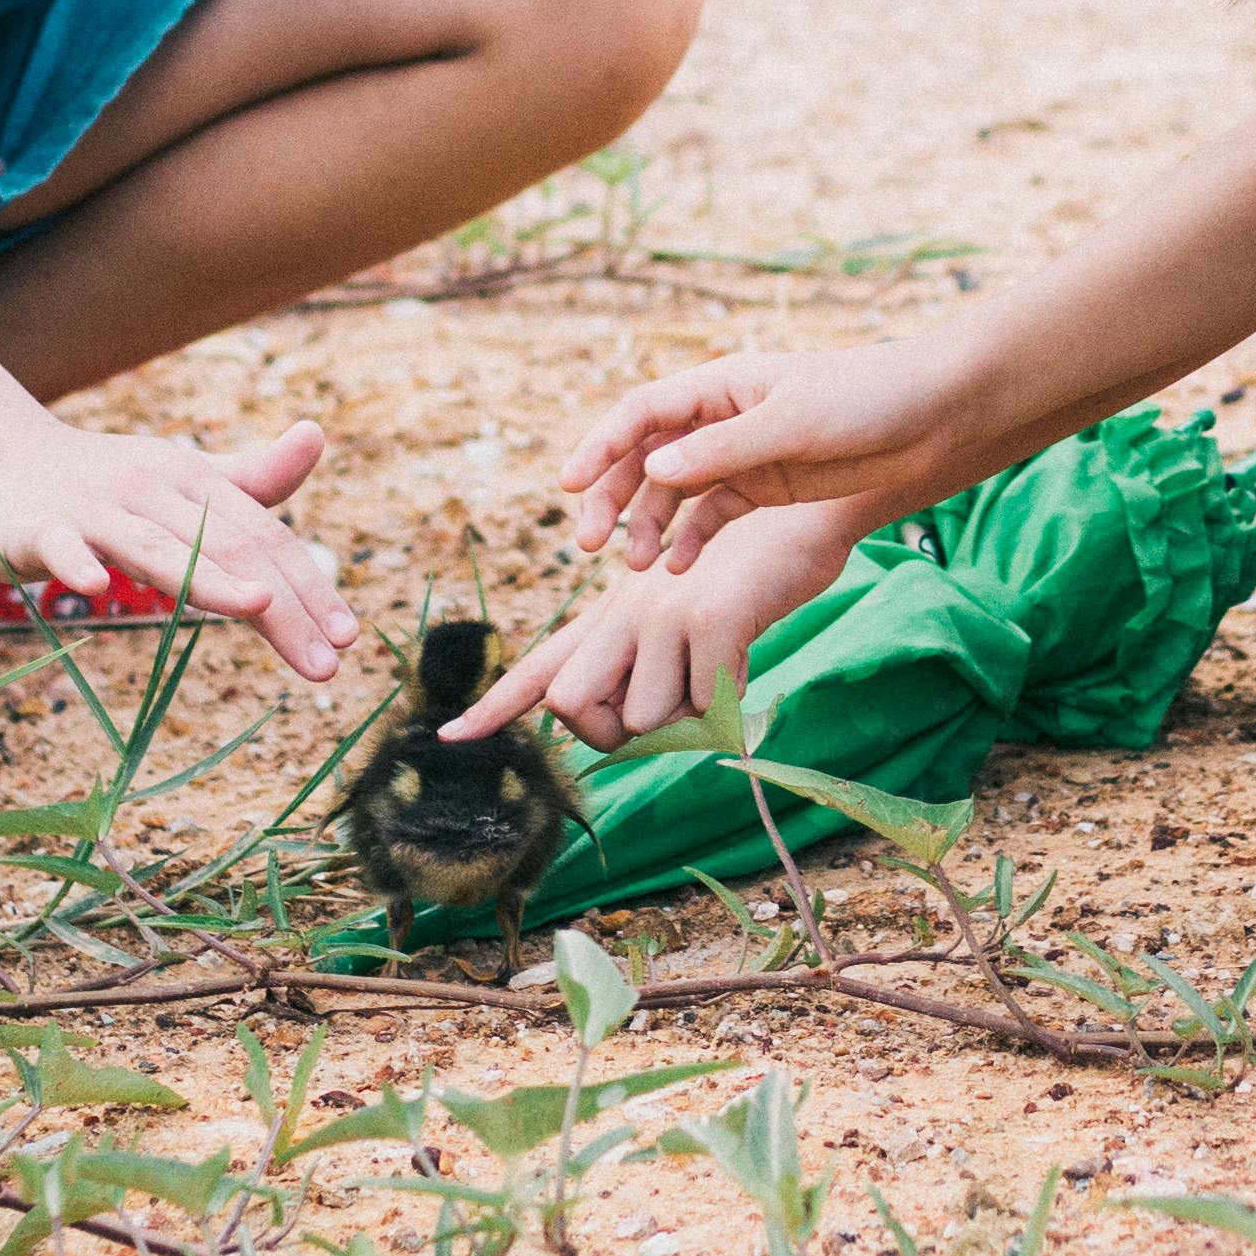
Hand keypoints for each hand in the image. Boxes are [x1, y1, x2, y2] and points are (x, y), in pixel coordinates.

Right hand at [0, 409, 350, 683]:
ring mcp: (92, 508)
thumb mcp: (179, 475)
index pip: (264, 535)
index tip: (348, 637)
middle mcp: (151, 488)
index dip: (308, 584)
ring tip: (255, 604)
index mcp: (192, 480)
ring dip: (205, 576)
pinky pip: (59, 546)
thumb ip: (248, 476)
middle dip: (281, 603)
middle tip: (327, 661)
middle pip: (226, 545)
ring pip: (155, 545)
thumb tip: (317, 435)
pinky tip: (96, 588)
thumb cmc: (100, 478)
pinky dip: (76, 563)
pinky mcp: (35, 527)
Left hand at [447, 502, 856, 753]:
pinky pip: (703, 707)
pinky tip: (743, 658)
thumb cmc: (751, 577)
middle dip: (609, 735)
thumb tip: (632, 727)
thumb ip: (652, 667)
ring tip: (718, 670)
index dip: (495, 706)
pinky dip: (729, 703)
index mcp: (615, 613)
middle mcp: (623, 610)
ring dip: (689, 718)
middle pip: (571, 705)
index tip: (452, 735)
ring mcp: (662, 613)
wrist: (804, 520)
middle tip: (660, 716)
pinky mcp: (708, 620)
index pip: (544, 666)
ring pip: (644, 720)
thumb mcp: (686, 617)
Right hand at [559, 336, 973, 567]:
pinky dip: (692, 541)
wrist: (936, 419)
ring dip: (649, 525)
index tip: (567, 487)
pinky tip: (679, 568)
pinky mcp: (768, 488)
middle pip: (647, 457)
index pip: (642, 413)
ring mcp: (745, 455)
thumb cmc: (869, 400)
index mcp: (722, 384)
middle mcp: (723, 418)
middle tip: (590, 545)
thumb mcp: (793, 422)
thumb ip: (724, 450)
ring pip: (675, 492)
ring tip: (638, 566)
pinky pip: (714, 517)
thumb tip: (653, 469)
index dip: (600, 447)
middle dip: (613, 497)